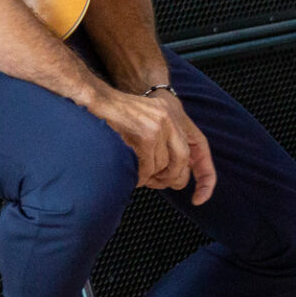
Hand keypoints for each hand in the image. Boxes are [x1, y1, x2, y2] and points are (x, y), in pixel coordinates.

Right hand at [89, 87, 217, 203]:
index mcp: (170, 114)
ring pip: (162, 165)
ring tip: (136, 174)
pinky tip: (130, 172)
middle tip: (157, 183)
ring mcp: (157, 125)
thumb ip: (161, 139)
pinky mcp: (145, 135)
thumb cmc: (113, 115)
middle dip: (172, 177)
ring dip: (149, 176)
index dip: (202, 176)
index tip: (201, 197)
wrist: (93, 99)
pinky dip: (139, 176)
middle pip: (181, 160)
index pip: (195, 148)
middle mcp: (168, 118)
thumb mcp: (145, 118)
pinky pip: (147, 167)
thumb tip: (171, 174)